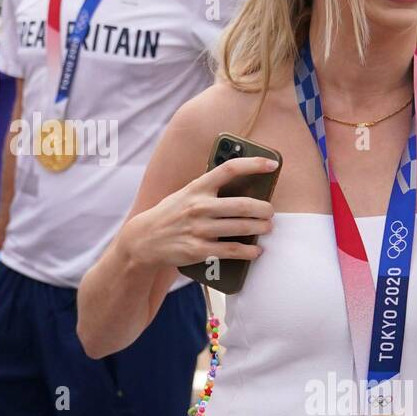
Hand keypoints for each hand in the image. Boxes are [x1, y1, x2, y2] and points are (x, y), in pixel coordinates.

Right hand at [122, 155, 275, 270]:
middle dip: (264, 209)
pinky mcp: (198, 250)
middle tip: (270, 212)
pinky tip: (257, 250)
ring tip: (267, 227)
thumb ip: (208, 190)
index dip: (253, 164)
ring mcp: (199, 229)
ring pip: (241, 227)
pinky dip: (249, 252)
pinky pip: (232, 251)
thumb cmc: (170, 215)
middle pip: (242, 204)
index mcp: (196, 188)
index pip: (229, 169)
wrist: (144, 240)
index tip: (272, 163)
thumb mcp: (185, 195)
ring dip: (260, 228)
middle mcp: (198, 206)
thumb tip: (242, 188)